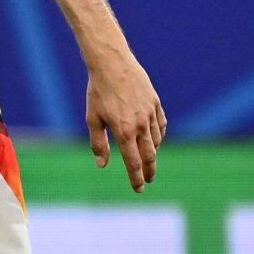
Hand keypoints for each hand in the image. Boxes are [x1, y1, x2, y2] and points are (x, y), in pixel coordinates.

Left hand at [83, 47, 164, 191]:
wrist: (113, 64)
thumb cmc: (98, 92)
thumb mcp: (92, 118)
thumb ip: (98, 143)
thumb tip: (102, 165)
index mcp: (124, 132)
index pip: (133, 163)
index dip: (136, 178)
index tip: (139, 189)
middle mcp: (140, 125)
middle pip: (150, 156)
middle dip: (149, 171)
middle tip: (148, 180)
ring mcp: (150, 114)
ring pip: (156, 141)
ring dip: (153, 153)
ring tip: (148, 160)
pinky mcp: (156, 103)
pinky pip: (161, 125)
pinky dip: (159, 136)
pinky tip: (154, 140)